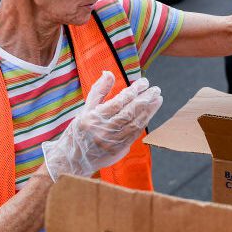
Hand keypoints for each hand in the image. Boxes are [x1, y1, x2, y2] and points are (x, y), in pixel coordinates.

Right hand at [41, 71, 162, 181]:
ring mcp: (112, 142)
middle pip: (129, 112)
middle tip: (156, 89)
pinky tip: (150, 114)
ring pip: (135, 124)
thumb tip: (109, 73)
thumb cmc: (79, 131)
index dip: (133, 91)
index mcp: (94, 118)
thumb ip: (99, 90)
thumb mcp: (85, 109)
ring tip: (158, 99)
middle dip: (145, 99)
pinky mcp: (118, 150)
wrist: (73, 159)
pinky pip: (135, 134)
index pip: (118, 102)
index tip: (143, 82)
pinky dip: (143, 123)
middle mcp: (103, 130)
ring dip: (149, 111)